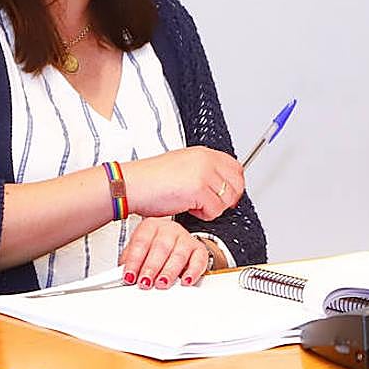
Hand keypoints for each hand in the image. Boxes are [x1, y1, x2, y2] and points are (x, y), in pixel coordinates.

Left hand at [119, 217, 213, 287]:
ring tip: (162, 283)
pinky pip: (199, 259)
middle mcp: (169, 229)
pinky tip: (186, 280)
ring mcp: (185, 237)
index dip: (134, 261)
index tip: (130, 276)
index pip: (141, 242)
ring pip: (179, 254)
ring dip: (170, 271)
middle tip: (145, 281)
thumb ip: (130, 262)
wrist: (172, 242)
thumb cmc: (152, 248)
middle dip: (152, 267)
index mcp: (151, 226)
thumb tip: (124, 275)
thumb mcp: (137, 251)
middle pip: (161, 247)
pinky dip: (193, 271)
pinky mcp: (199, 248)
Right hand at [125, 146, 243, 219]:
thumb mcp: (182, 165)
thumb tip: (219, 184)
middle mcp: (206, 160)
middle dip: (227, 198)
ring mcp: (204, 173)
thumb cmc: (150, 180)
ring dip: (213, 207)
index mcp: (203, 153)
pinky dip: (203, 215)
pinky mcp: (199, 189)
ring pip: (227, 199)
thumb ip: (203, 170)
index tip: (226, 194)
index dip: (234, 184)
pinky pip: (214, 210)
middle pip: (237, 183)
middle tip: (212, 204)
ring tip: (194, 205)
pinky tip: (188, 208)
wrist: (132, 185)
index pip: (235, 167)